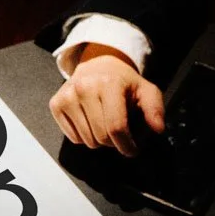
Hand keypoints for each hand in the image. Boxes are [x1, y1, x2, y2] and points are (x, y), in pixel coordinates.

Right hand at [49, 44, 164, 156]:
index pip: (116, 128)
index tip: (133, 150)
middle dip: (115, 142)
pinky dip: (85, 137)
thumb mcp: (146, 91)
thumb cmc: (124, 83)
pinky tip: (91, 121)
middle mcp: (84, 88)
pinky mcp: (56, 104)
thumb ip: (155, 109)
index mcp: (109, 84)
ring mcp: (67, 96)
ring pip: (87, 141)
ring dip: (100, 141)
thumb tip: (158, 128)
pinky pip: (73, 138)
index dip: (127, 146)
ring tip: (106, 124)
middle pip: (101, 138)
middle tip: (120, 132)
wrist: (98, 65)